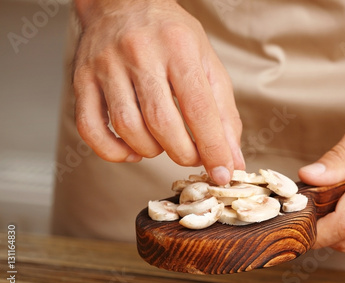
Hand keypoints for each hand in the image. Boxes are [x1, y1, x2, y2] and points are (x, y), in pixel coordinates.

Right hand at [73, 0, 244, 184]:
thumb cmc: (172, 36)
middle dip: (183, 153)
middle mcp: (140, 53)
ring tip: (164, 144)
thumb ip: (223, 112)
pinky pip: (90, 128)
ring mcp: (106, 65)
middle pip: (162, 122)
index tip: (222, 173)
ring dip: (151, 150)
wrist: (124, 2)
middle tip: (193, 156)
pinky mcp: (82, 79)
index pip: (198, 108)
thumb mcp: (207, 64)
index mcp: (178, 47)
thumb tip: (232, 159)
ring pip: (128, 128)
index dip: (213, 147)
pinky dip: (113, 151)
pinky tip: (133, 150)